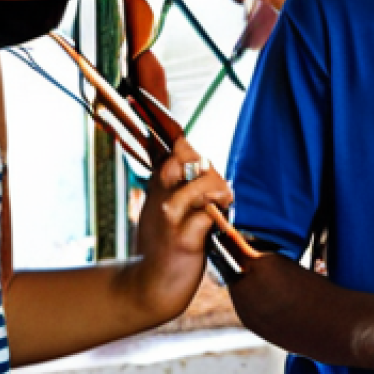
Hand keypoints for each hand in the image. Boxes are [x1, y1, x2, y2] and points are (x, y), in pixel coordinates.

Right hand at [133, 137, 233, 323]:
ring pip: (199, 183)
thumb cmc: (165, 243)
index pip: (167, 146)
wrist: (151, 286)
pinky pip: (206, 216)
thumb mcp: (164, 207)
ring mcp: (169, 218)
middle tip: (216, 188)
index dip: (171, 123)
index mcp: (158, 185)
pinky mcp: (182, 240)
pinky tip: (215, 225)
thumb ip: (179, 181)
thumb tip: (195, 155)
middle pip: (185, 157)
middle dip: (206, 165)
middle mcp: (160, 195)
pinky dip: (216, 217)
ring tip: (222, 203)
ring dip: (217, 190)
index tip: (157, 86)